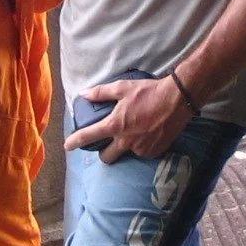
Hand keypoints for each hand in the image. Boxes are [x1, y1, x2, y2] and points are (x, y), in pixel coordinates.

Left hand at [64, 74, 192, 162]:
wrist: (178, 99)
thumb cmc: (149, 92)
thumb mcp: (122, 88)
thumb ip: (101, 93)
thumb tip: (84, 94)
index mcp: (116, 125)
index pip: (89, 136)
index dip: (75, 142)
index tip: (67, 146)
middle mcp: (126, 141)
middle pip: (107, 157)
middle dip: (104, 153)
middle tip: (108, 142)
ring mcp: (141, 149)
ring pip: (127, 153)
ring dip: (127, 146)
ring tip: (135, 132)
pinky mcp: (155, 152)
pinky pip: (143, 153)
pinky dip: (142, 146)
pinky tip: (147, 133)